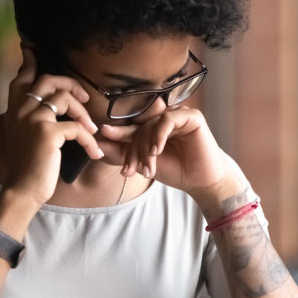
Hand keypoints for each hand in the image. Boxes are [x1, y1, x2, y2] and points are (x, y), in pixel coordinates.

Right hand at [1, 47, 103, 207]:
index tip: (32, 47)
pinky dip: (89, 140)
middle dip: (71, 84)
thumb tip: (50, 106)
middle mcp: (21, 111)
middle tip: (85, 98)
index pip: (21, 79)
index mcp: (15, 111)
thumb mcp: (25, 137)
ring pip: (64, 98)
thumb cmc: (29, 166)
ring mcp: (34, 119)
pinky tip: (94, 153)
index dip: (30, 62)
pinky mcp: (48, 133)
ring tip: (91, 130)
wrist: (23, 190)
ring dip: (83, 114)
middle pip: (48, 80)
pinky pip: (77, 127)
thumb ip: (33, 118)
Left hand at [96, 106, 235, 199]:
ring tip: (147, 166)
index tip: (101, 138)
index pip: (131, 127)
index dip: (117, 135)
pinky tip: (157, 150)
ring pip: (151, 124)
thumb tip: (98, 144)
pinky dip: (159, 135)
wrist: (200, 182)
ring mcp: (178, 114)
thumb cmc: (174, 171)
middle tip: (129, 170)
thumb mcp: (143, 163)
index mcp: (152, 126)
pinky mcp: (191, 116)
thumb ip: (122, 153)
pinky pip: (168, 119)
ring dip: (146, 147)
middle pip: (139, 126)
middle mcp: (164, 118)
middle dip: (132, 150)